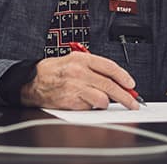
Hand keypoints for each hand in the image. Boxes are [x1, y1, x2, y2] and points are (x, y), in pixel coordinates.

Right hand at [20, 52, 139, 109]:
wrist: (33, 81)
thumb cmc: (53, 71)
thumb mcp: (74, 61)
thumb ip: (94, 68)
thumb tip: (116, 80)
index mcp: (81, 59)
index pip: (109, 67)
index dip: (123, 77)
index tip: (131, 85)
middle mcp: (79, 72)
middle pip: (110, 86)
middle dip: (125, 97)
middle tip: (133, 103)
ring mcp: (75, 87)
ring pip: (102, 99)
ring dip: (105, 102)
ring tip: (101, 101)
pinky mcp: (71, 101)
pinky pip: (90, 107)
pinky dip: (91, 106)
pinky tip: (84, 101)